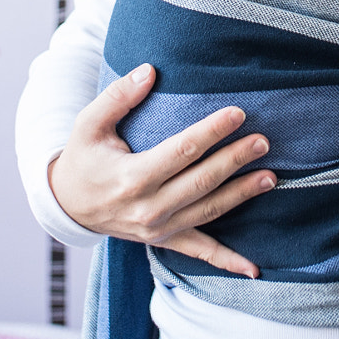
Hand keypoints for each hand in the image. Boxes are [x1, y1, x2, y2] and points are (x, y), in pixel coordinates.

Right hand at [48, 63, 276, 276]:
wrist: (67, 204)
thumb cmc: (82, 157)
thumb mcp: (89, 124)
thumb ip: (118, 96)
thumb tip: (150, 70)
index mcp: (132, 176)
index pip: (181, 151)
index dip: (211, 131)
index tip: (238, 113)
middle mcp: (148, 207)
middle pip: (201, 181)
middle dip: (234, 160)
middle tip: (263, 141)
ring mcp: (157, 229)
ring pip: (208, 211)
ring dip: (241, 195)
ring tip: (271, 177)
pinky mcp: (162, 240)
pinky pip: (199, 252)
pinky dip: (227, 261)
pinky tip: (253, 268)